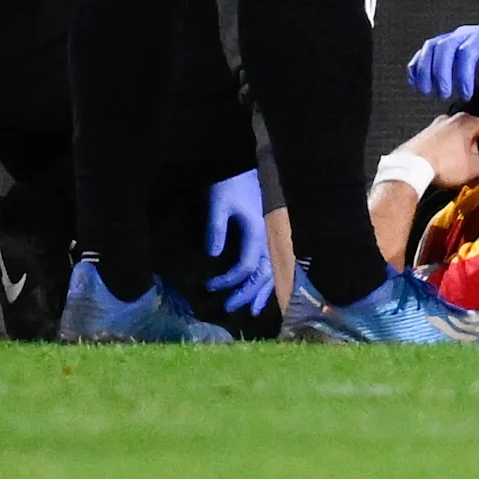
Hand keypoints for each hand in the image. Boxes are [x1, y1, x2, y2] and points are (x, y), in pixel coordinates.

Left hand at [198, 169, 272, 316]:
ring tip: (253, 311)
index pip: (246, 266)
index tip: (209, 286)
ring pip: (270, 272)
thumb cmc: (228, 183)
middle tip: (229, 309)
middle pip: (262, 275)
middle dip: (246, 294)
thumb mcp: (218, 202)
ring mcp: (267, 238)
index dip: (229, 280)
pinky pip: (269, 265)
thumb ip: (216, 227)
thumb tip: (213, 254)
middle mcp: (265, 239)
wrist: (240, 166)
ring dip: (260, 292)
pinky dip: (265, 281)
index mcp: (256, 233)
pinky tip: (260, 289)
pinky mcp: (264, 236)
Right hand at [407, 24, 478, 103]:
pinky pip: (423, 52)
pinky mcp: (441, 46)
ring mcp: (450, 39)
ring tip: (426, 91)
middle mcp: (463, 35)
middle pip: (444, 47)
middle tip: (442, 94)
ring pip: (430, 48)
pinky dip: (417, 67)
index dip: (463, 74)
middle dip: (440, 72)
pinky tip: (416, 83)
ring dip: (425, 70)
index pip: (467, 52)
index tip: (465, 94)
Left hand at [408, 111, 478, 190]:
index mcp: (466, 121)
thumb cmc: (446, 164)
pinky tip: (450, 164)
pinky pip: (446, 139)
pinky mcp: (425, 134)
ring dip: (467, 149)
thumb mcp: (473, 167)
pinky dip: (453, 149)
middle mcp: (451, 118)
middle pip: (474, 130)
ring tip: (467, 166)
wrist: (411, 166)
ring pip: (459, 135)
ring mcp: (436, 124)